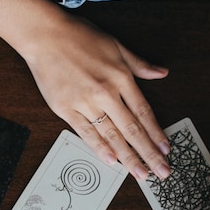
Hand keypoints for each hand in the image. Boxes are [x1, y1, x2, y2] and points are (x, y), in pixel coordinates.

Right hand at [24, 13, 171, 180]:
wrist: (44, 35)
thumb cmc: (79, 36)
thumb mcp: (116, 45)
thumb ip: (139, 64)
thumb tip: (161, 73)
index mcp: (120, 77)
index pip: (144, 112)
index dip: (156, 133)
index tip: (165, 150)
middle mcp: (106, 93)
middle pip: (132, 129)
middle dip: (148, 153)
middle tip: (161, 172)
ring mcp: (85, 103)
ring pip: (112, 135)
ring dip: (128, 157)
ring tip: (140, 174)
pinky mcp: (66, 109)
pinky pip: (87, 133)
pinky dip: (100, 148)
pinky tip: (112, 161)